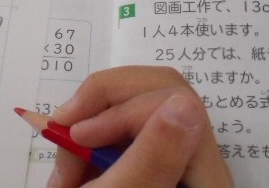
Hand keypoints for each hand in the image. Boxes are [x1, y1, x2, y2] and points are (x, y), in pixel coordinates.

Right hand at [47, 66, 232, 187]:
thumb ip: (151, 153)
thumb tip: (182, 103)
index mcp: (205, 179)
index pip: (176, 102)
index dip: (120, 109)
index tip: (74, 135)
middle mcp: (197, 164)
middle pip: (157, 90)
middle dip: (99, 104)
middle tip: (63, 127)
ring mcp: (173, 158)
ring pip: (133, 102)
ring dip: (87, 123)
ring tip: (64, 167)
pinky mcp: (149, 156)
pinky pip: (120, 124)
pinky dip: (88, 138)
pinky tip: (72, 170)